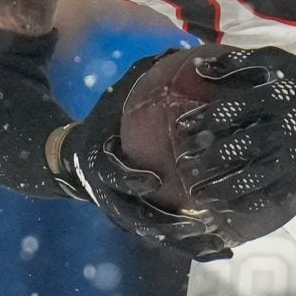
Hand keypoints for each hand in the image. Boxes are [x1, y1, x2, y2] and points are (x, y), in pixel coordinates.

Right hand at [53, 51, 232, 260]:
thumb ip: (140, 80)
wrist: (71, 160)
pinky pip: (167, 239)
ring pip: (155, 237)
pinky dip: (192, 245)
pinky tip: (225, 246)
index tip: (152, 181)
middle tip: (197, 224)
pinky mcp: (138, 226)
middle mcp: (111, 198)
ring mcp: (123, 216)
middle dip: (166, 226)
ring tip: (219, 244)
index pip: (113, 175)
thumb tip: (178, 49)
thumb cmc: (103, 124)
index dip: (130, 179)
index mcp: (101, 166)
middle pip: (137, 220)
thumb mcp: (114, 101)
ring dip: (185, 244)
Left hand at [171, 46, 295, 238]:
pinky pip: (275, 193)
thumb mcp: (274, 61)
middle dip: (211, 158)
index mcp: (276, 97)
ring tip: (201, 194)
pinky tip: (228, 206)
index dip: (205, 119)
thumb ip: (237, 63)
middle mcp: (285, 127)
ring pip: (257, 176)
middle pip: (244, 145)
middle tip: (185, 166)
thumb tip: (198, 66)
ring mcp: (295, 154)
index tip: (181, 129)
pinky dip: (250, 202)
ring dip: (226, 187)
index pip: (235, 109)